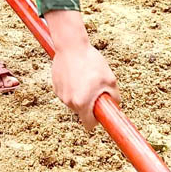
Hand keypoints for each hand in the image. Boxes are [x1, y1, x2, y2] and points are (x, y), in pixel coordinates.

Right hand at [45, 10, 119, 131]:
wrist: (71, 46)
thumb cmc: (92, 62)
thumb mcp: (110, 79)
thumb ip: (114, 97)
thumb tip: (115, 106)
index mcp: (82, 103)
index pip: (89, 125)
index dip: (96, 121)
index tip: (99, 113)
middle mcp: (69, 102)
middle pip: (82, 111)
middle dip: (89, 103)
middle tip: (94, 87)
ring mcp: (61, 94)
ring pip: (74, 101)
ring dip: (80, 94)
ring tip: (85, 76)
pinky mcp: (55, 86)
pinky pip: (67, 92)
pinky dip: (72, 86)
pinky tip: (76, 72)